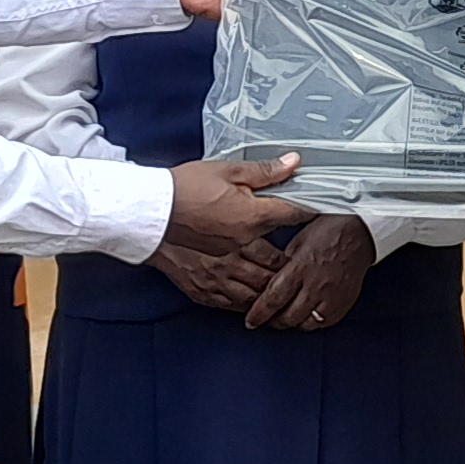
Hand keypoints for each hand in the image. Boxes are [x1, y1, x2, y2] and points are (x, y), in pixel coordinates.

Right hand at [152, 153, 308, 303]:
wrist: (147, 211)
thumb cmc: (183, 188)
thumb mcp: (226, 171)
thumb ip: (264, 171)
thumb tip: (294, 162)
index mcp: (252, 217)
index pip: (293, 216)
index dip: (309, 213)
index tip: (317, 212)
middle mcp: (242, 248)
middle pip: (279, 261)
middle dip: (291, 260)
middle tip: (298, 258)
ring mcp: (223, 269)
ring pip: (259, 286)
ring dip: (271, 285)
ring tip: (279, 282)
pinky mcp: (204, 284)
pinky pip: (233, 301)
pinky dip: (246, 300)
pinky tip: (250, 296)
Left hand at [248, 211, 376, 331]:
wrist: (360, 232)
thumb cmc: (329, 230)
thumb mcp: (297, 242)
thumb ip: (284, 265)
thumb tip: (272, 281)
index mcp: (300, 268)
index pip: (273, 299)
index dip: (259, 314)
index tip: (251, 321)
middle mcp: (316, 286)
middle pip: (288, 317)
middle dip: (274, 321)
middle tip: (269, 318)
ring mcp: (332, 297)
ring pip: (306, 324)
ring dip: (294, 322)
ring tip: (288, 316)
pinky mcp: (344, 303)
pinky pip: (324, 323)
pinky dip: (313, 322)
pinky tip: (308, 314)